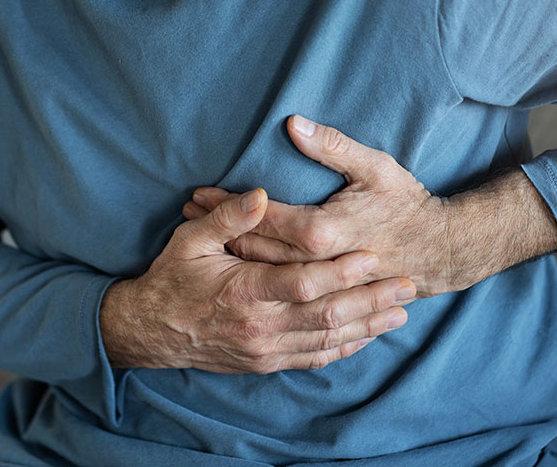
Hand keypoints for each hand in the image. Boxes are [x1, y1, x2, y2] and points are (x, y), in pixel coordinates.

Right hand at [100, 188, 414, 373]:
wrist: (151, 331)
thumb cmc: (171, 280)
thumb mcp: (190, 241)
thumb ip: (227, 217)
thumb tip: (261, 195)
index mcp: (245, 292)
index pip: (305, 282)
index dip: (342, 271)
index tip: (373, 256)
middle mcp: (261, 326)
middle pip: (328, 314)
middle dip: (370, 300)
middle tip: (405, 285)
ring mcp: (265, 349)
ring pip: (327, 339)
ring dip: (367, 326)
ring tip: (399, 312)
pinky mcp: (266, 362)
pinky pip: (314, 358)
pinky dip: (343, 348)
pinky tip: (365, 338)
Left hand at [183, 115, 454, 298]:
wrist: (439, 251)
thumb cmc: (406, 205)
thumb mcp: (375, 167)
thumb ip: (332, 147)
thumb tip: (292, 124)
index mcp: (321, 230)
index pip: (259, 215)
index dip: (225, 203)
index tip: (195, 194)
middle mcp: (314, 263)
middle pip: (252, 247)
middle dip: (216, 229)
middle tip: (184, 215)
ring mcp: (319, 285)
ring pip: (260, 271)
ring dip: (227, 253)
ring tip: (195, 238)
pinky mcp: (325, 297)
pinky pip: (279, 291)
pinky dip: (252, 276)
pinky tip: (232, 269)